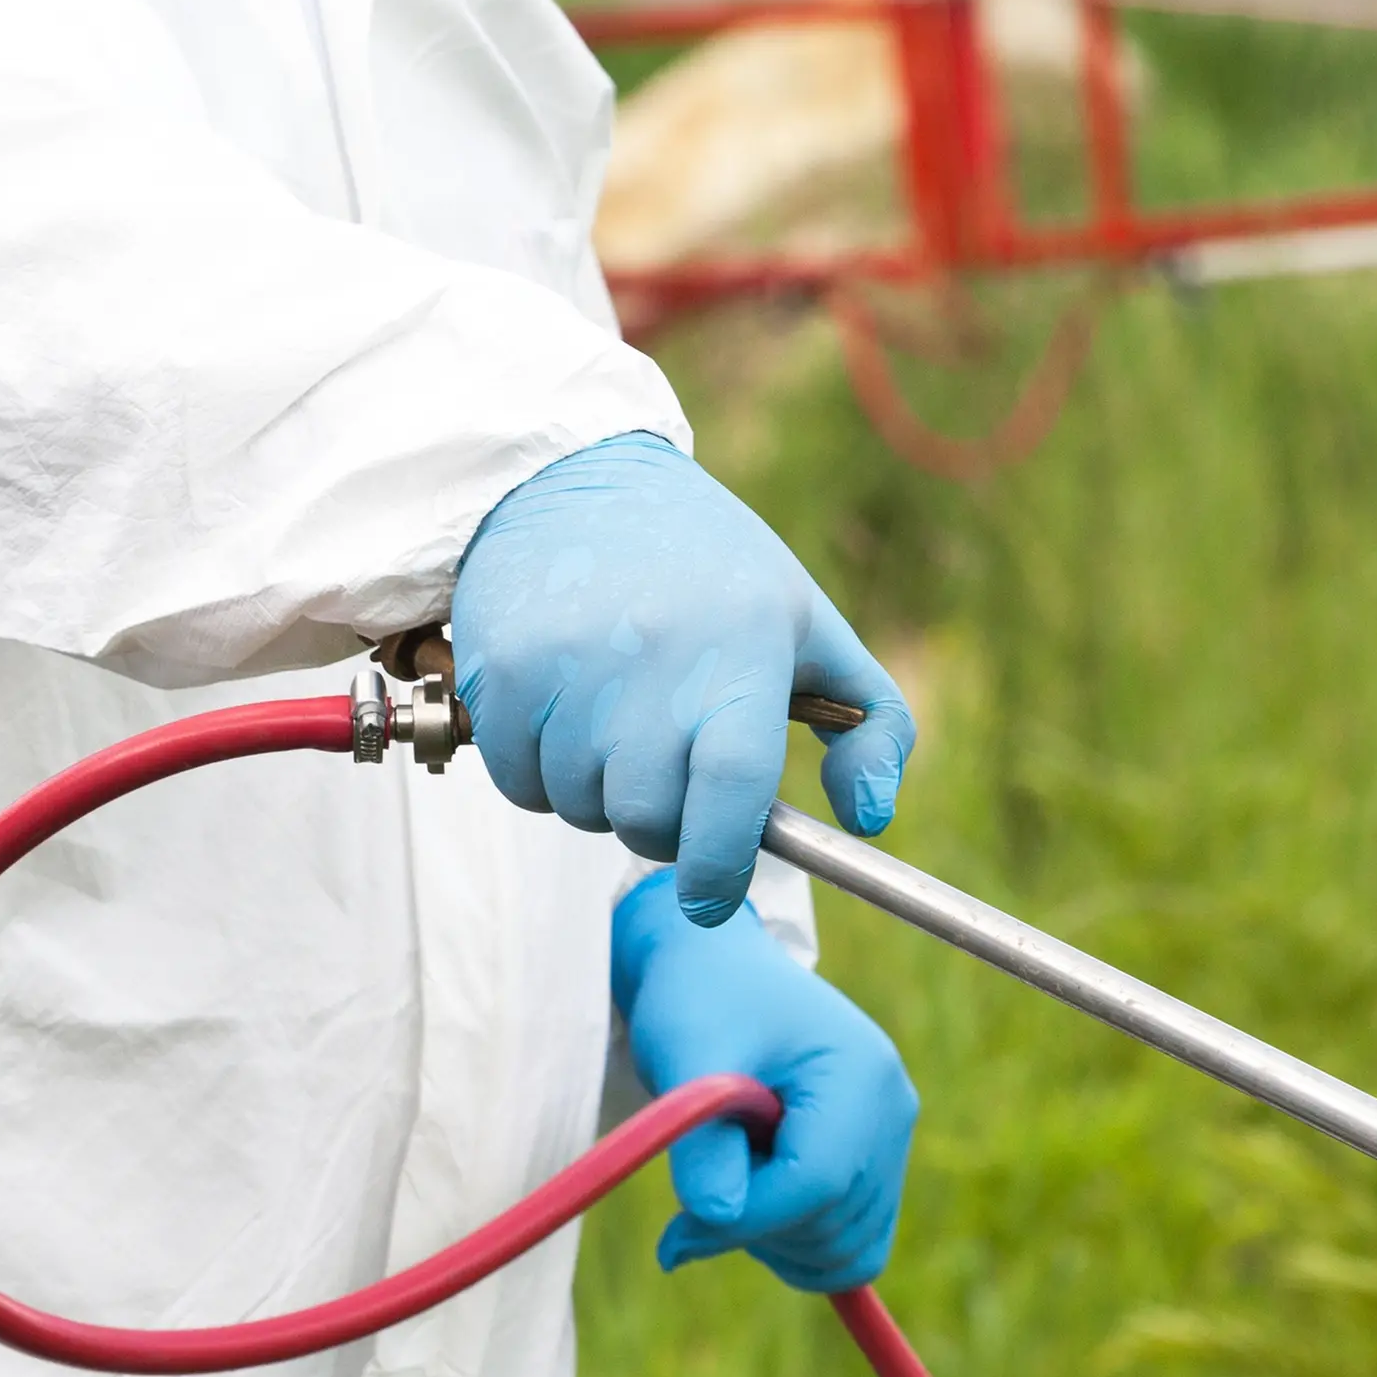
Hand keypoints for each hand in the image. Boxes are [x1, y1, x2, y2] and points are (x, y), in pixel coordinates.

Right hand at [454, 432, 914, 927]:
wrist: (569, 480)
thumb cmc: (708, 569)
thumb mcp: (808, 624)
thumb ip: (873, 725)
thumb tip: (866, 820)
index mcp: (743, 645)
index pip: (732, 787)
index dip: (721, 863)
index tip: (714, 896)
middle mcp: (654, 654)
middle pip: (647, 819)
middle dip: (660, 826)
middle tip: (667, 779)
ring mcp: (570, 665)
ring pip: (579, 808)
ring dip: (598, 795)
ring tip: (614, 725)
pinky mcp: (503, 672)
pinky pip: (519, 783)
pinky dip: (541, 773)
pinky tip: (564, 712)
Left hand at [613, 869, 916, 1292]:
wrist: (719, 972)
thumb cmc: (700, 1002)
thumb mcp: (687, 1061)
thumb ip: (701, 1141)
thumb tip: (718, 1215)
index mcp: (858, 1074)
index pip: (817, 1186)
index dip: (745, 1221)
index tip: (677, 1232)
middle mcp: (891, 1111)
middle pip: (835, 1227)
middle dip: (756, 1228)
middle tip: (700, 1182)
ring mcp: (890, 1141)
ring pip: (848, 1251)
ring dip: (775, 1241)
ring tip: (731, 1174)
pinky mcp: (877, 1165)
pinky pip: (853, 1247)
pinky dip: (798, 1247)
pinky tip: (753, 1203)